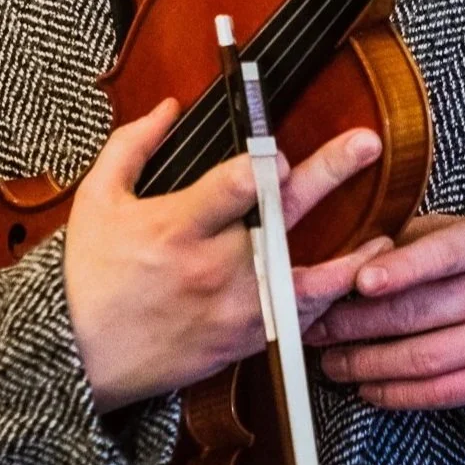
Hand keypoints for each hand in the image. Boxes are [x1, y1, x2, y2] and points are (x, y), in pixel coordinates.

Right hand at [63, 98, 386, 412]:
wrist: (79, 359)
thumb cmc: (88, 274)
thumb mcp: (97, 198)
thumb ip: (134, 144)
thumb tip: (171, 105)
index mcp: (175, 228)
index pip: (231, 189)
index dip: (259, 166)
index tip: (278, 151)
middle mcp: (211, 269)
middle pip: (280, 220)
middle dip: (326, 175)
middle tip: (364, 145)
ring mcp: (233, 311)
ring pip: (304, 284)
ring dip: (348, 262)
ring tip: (385, 241)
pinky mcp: (243, 342)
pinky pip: (296, 321)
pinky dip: (325, 302)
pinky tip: (353, 282)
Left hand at [303, 213, 464, 410]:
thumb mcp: (464, 233)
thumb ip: (414, 241)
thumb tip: (349, 257)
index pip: (441, 254)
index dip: (400, 268)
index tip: (360, 280)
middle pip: (417, 313)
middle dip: (356, 323)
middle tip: (315, 326)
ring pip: (422, 359)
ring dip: (367, 365)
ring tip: (330, 362)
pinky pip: (439, 393)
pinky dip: (396, 394)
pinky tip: (366, 387)